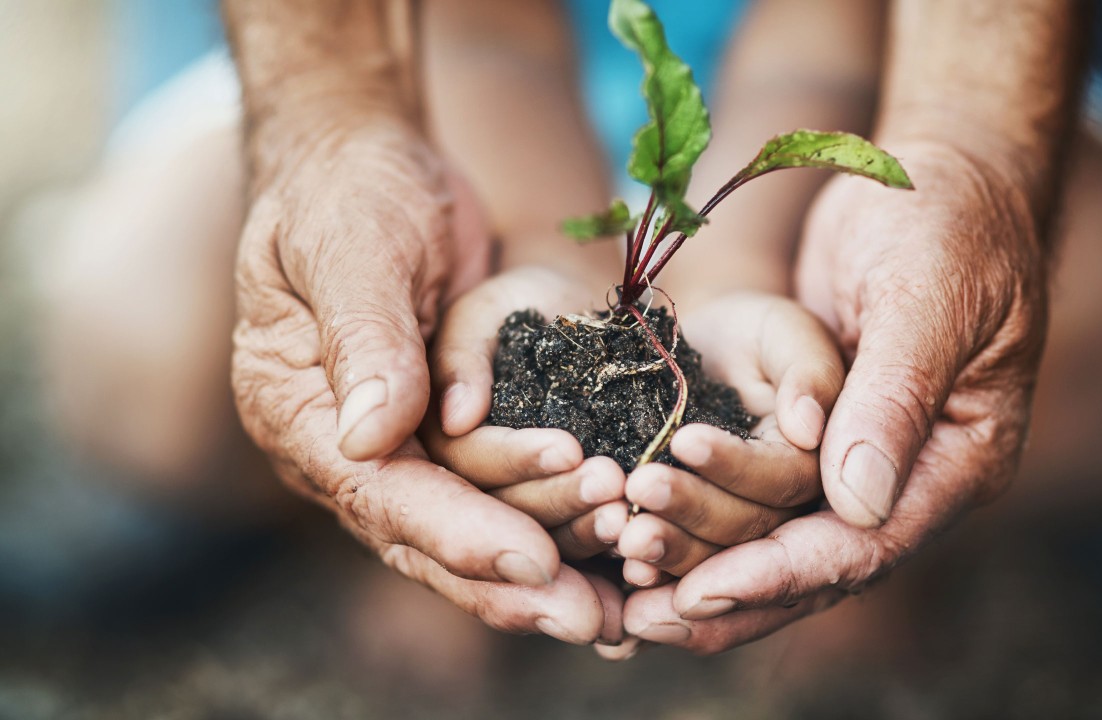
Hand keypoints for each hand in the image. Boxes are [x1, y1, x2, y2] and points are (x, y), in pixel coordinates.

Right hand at [232, 121, 618, 643]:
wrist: (367, 164)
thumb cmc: (349, 190)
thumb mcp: (352, 245)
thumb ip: (365, 337)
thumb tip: (371, 438)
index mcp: (297, 412)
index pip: (381, 492)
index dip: (459, 532)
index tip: (534, 563)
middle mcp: (341, 449)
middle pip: (425, 538)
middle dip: (510, 582)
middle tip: (594, 620)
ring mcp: (395, 447)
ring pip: (470, 529)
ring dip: (546, 562)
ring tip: (621, 599)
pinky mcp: (444, 435)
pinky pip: (499, 496)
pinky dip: (552, 528)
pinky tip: (611, 562)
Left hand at [620, 141, 1049, 652]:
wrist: (937, 174)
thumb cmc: (946, 221)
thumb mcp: (927, 298)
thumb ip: (895, 397)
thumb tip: (856, 505)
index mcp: (961, 459)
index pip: (868, 544)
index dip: (783, 573)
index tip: (704, 592)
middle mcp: (914, 477)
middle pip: (818, 565)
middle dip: (731, 591)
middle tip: (641, 619)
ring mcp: (866, 458)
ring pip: (782, 541)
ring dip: (707, 566)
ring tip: (627, 598)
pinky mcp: (820, 436)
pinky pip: (761, 496)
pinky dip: (706, 520)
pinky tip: (641, 542)